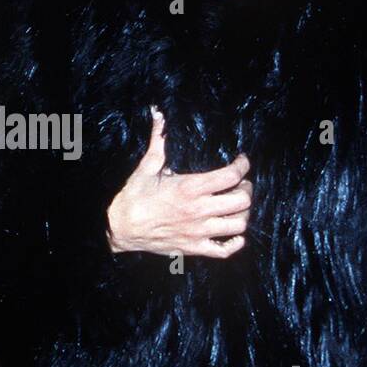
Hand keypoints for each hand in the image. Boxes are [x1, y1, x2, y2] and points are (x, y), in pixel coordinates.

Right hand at [106, 108, 250, 258]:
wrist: (120, 228)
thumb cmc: (134, 197)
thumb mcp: (146, 167)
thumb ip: (158, 141)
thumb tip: (157, 115)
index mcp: (189, 188)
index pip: (231, 175)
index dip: (242, 166)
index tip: (241, 161)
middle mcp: (198, 210)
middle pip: (242, 201)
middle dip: (246, 189)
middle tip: (240, 184)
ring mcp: (198, 231)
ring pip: (239, 225)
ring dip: (243, 214)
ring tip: (236, 206)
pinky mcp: (194, 247)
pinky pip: (225, 250)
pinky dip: (235, 242)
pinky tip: (234, 234)